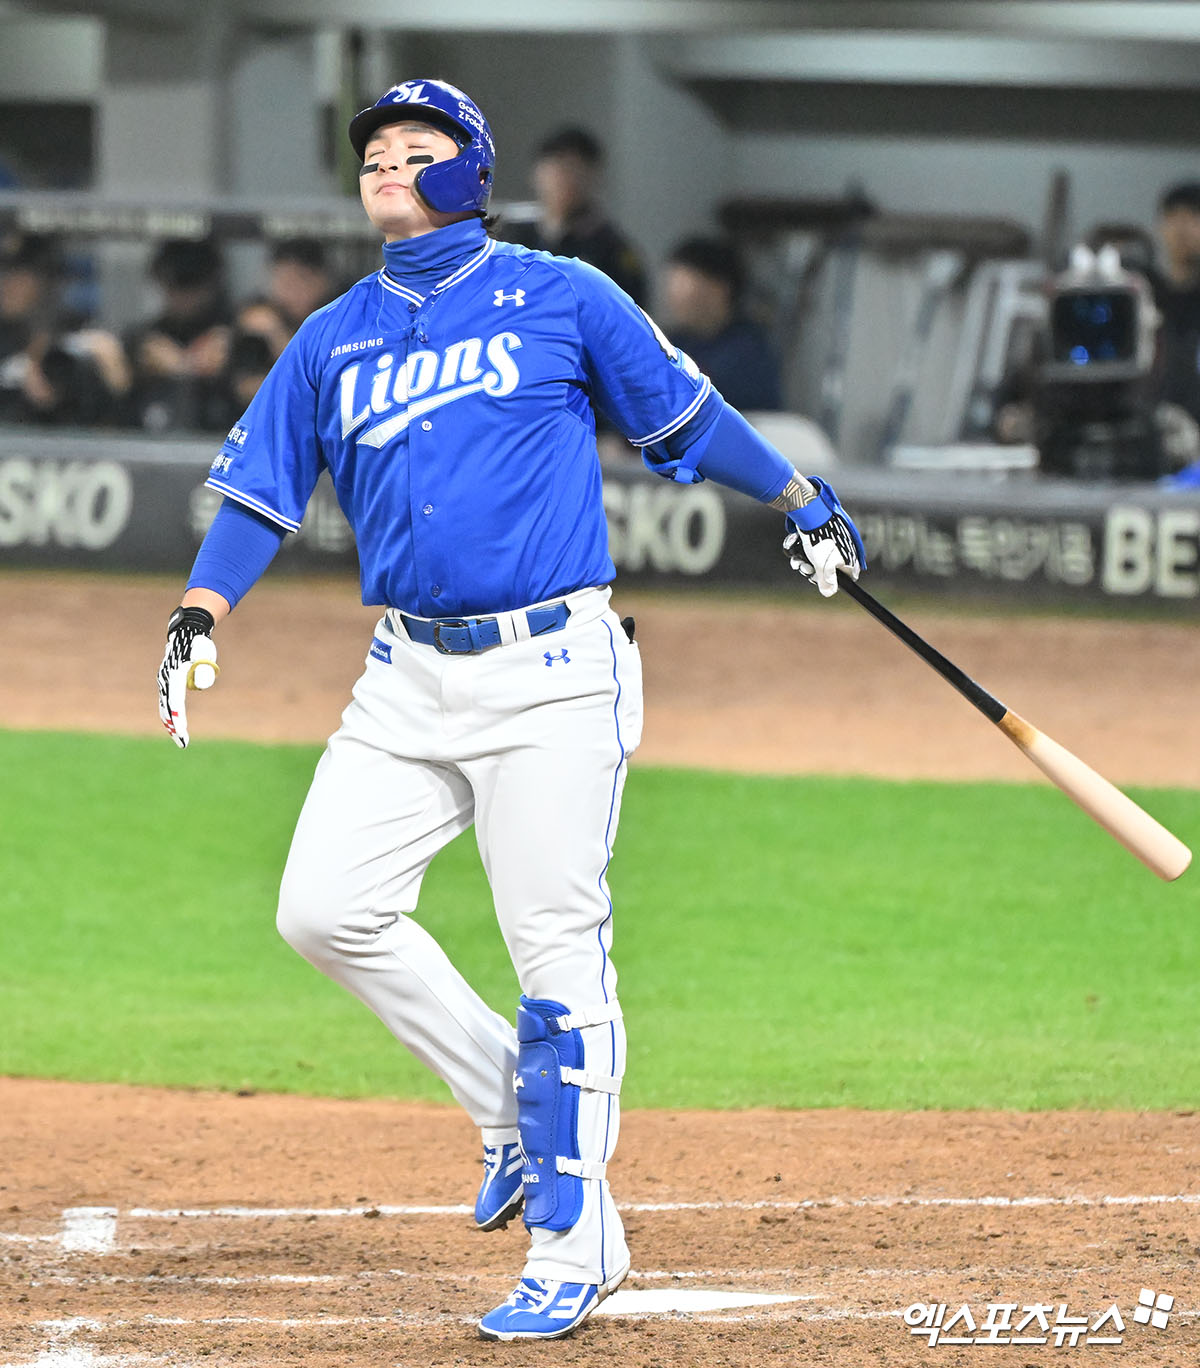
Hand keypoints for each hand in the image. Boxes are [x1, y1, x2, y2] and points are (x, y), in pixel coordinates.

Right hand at [158, 606, 219, 748]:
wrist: (186, 633)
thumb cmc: (199, 645)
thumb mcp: (206, 655)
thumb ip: (204, 670)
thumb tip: (199, 685)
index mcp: (175, 674)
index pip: (175, 701)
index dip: (178, 717)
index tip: (181, 731)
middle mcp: (165, 679)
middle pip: (168, 707)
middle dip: (175, 726)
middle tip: (183, 742)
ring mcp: (164, 680)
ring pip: (165, 706)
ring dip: (171, 723)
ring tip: (179, 739)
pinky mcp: (166, 682)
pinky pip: (167, 701)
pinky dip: (169, 714)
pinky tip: (172, 726)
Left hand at [782, 477, 865, 596]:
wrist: (812, 513)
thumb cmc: (819, 539)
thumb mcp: (822, 565)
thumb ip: (827, 580)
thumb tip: (829, 593)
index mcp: (850, 558)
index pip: (847, 577)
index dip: (831, 581)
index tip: (819, 580)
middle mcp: (844, 550)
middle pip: (828, 570)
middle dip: (813, 571)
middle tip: (804, 568)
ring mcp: (832, 542)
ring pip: (818, 560)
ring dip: (805, 562)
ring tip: (797, 559)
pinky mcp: (822, 535)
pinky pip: (814, 549)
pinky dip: (804, 551)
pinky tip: (796, 550)